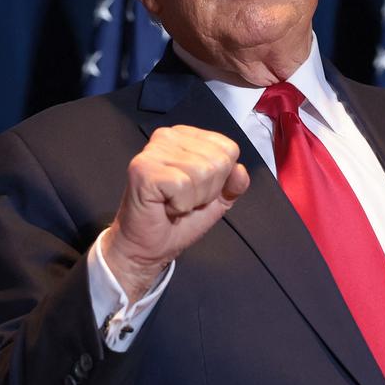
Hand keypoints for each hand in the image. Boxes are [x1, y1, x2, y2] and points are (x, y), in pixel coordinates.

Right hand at [102, 125, 249, 302]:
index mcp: (186, 137)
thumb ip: (233, 183)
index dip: (220, 179)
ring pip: (202, 172)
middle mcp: (168, 136)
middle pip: (218, 161)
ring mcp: (153, 151)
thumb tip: (240, 170)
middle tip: (183, 200)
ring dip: (193, 199)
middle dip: (207, 191)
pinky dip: (180, 205)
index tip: (197, 191)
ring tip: (173, 203)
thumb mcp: (217, 200)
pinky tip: (164, 206)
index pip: (228, 148)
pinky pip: (183, 185)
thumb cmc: (177, 221)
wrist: (147, 248)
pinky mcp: (143, 169)